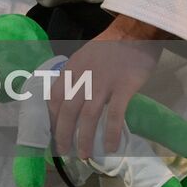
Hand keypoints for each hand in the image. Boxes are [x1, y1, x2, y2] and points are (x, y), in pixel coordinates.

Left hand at [50, 15, 169, 158]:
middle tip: (64, 152)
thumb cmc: (111, 47)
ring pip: (88, 116)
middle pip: (67, 110)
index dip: (51, 118)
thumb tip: (70, 99)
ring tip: (84, 155)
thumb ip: (76, 76)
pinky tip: (111, 147)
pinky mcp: (124, 87)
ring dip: (85, 139)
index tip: (53, 133)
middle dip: (63, 134)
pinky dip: (111, 132)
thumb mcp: (84, 57)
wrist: (135, 31)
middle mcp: (83, 76)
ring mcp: (103, 82)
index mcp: (71, 69)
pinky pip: (115, 115)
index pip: (53, 97)